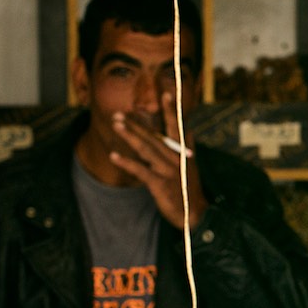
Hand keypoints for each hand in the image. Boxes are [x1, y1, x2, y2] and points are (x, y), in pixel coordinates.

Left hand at [109, 93, 205, 230]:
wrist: (194, 213)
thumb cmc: (189, 188)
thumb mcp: (191, 165)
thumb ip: (188, 146)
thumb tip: (189, 130)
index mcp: (184, 152)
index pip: (177, 126)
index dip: (172, 110)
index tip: (166, 93)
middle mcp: (176, 157)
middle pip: (154, 136)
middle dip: (136, 123)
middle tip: (118, 113)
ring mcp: (168, 170)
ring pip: (146, 149)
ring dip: (129, 135)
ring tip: (115, 125)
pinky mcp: (159, 183)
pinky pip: (140, 170)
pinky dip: (126, 162)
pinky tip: (113, 155)